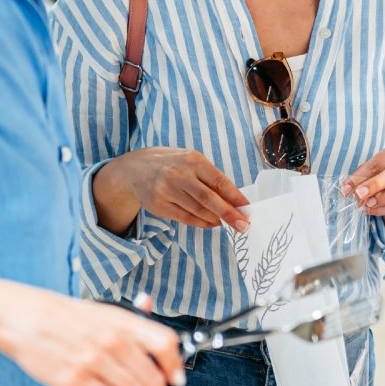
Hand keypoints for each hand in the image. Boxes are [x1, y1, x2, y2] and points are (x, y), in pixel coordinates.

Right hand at [0, 287, 184, 385]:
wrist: (19, 317)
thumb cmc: (60, 314)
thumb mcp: (99, 307)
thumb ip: (127, 315)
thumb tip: (148, 304)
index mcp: (121, 320)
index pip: (166, 344)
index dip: (175, 366)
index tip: (175, 379)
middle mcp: (113, 340)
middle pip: (153, 378)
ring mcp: (94, 361)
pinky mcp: (75, 380)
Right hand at [100, 147, 249, 230]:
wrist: (136, 168)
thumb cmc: (173, 164)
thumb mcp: (191, 161)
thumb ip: (211, 178)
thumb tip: (235, 200)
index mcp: (192, 160)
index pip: (218, 181)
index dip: (235, 196)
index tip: (248, 208)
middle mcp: (179, 175)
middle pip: (208, 199)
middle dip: (229, 213)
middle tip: (243, 225)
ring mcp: (167, 191)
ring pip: (197, 211)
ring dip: (216, 219)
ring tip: (227, 223)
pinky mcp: (159, 205)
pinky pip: (185, 218)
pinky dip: (202, 222)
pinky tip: (211, 223)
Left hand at [344, 145, 384, 224]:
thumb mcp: (373, 170)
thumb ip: (361, 177)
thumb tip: (346, 189)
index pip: (378, 163)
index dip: (360, 176)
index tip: (345, 189)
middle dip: (374, 185)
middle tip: (358, 194)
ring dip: (382, 198)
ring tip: (367, 203)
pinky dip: (383, 209)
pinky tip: (371, 209)